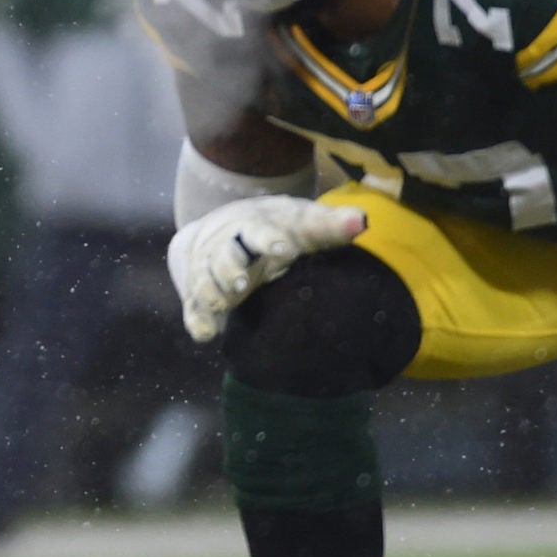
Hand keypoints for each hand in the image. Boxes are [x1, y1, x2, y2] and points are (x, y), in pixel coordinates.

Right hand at [167, 196, 367, 343]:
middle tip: (242, 285)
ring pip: (205, 279)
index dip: (270, 240)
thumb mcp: (300, 222)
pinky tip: (205, 335)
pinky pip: (194, 306)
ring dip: (211, 293)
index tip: (285, 250)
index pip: (258, 230)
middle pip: (224, 254)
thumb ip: (329, 224)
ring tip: (221, 306)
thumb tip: (361, 221)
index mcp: (253, 226)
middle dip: (230, 268)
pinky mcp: (201, 293)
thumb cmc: (276, 228)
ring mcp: (211, 270)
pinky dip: (197, 320)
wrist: (224, 228)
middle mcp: (227, 246)